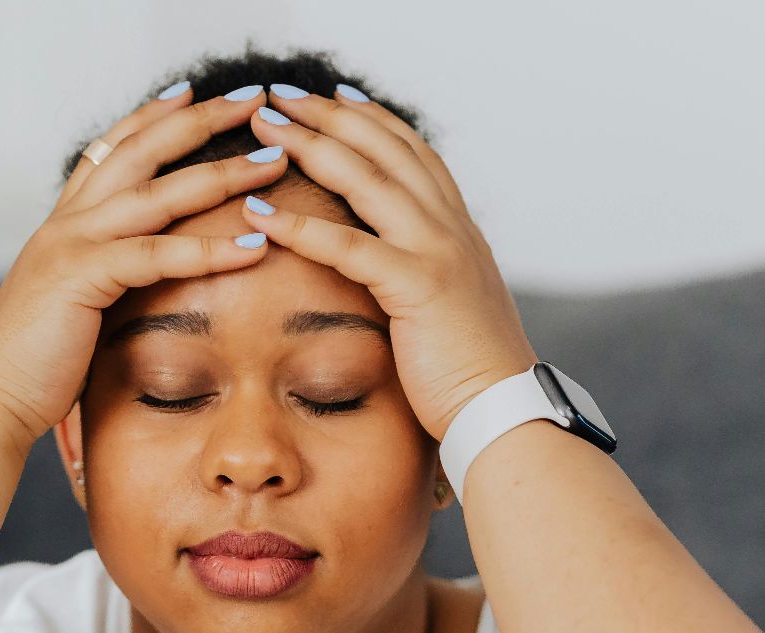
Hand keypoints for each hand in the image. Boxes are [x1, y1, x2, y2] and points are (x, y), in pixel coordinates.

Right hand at [0, 84, 289, 448]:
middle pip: (139, 151)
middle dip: (198, 120)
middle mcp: (66, 223)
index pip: (110, 151)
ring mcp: (70, 244)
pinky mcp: (81, 277)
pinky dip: (209, 249)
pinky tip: (254, 247)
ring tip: (273, 160)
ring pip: (157, 193)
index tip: (193, 94)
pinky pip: (157, 254)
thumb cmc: (36, 368)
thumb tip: (143, 283)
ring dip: (221, 173)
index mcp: (64, 226)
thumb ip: (104, 281)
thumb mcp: (74, 308)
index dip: (151, 119)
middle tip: (252, 96)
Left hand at [233, 86, 539, 441]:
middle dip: (328, 115)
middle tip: (280, 93)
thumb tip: (401, 270)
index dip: (371, 119)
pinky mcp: (417, 285)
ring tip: (263, 126)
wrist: (504, 408)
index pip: (411, 153)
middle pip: (383, 149)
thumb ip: (427, 274)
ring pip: (365, 179)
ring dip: (309, 146)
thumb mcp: (453, 305)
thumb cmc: (472, 372)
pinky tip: (259, 211)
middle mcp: (450, 227)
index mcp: (458, 228)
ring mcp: (437, 250)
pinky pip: (348, 245)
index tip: (332, 94)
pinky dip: (299, 225)